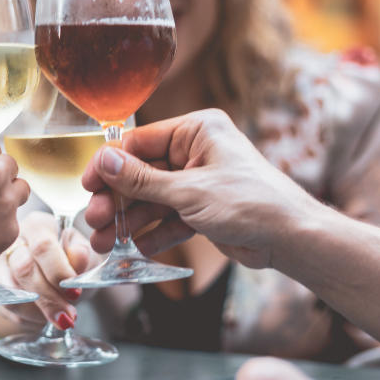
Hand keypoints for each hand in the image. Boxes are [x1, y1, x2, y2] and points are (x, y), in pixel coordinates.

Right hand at [0, 211, 94, 328]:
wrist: (58, 280)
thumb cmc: (72, 263)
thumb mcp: (86, 255)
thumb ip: (83, 255)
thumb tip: (77, 256)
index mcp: (38, 226)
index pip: (42, 246)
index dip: (58, 271)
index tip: (74, 292)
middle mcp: (13, 240)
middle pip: (23, 268)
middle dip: (48, 297)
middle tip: (69, 315)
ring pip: (12, 290)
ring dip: (38, 310)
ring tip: (59, 317)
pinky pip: (7, 305)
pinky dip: (29, 316)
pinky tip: (44, 316)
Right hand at [82, 109, 327, 267]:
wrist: (291, 238)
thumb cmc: (251, 202)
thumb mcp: (189, 191)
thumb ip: (142, 180)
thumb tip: (104, 162)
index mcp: (197, 130)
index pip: (140, 142)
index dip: (110, 165)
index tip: (88, 185)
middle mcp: (197, 151)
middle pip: (142, 173)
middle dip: (118, 200)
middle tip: (95, 219)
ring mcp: (199, 181)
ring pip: (153, 199)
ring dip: (129, 221)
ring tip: (104, 243)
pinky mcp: (203, 209)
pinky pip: (168, 218)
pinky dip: (152, 233)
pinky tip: (132, 248)